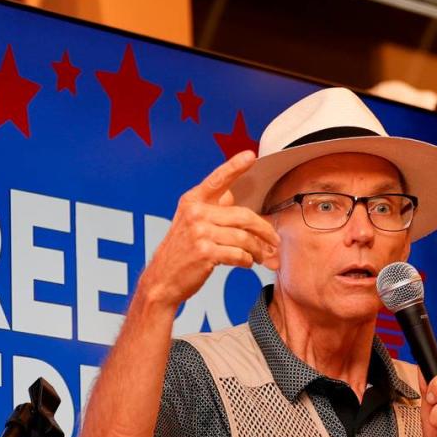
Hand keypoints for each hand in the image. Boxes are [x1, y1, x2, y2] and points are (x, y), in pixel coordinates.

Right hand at [139, 150, 279, 308]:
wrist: (162, 280)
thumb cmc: (181, 252)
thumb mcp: (189, 222)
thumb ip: (211, 208)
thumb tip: (233, 195)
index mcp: (193, 201)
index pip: (218, 179)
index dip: (235, 166)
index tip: (251, 156)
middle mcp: (195, 213)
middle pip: (244, 216)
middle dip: (264, 230)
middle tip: (274, 240)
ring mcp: (200, 232)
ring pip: (244, 238)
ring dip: (258, 250)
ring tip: (260, 257)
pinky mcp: (205, 252)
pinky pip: (239, 254)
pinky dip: (247, 261)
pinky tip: (246, 263)